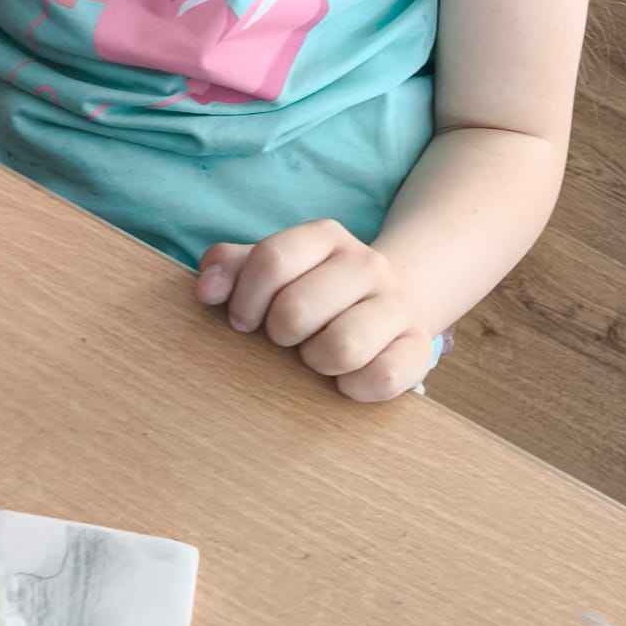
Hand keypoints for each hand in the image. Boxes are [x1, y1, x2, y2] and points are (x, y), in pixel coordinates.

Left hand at [196, 220, 435, 402]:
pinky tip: (347, 379)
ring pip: (341, 347)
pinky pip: (382, 378)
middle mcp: (367, 264)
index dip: (245, 300)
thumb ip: (231, 268)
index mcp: (326, 238)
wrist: (394, 302)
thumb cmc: (315, 291)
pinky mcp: (419, 348)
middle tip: (287, 339)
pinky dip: (355, 387)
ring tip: (317, 356)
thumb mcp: (273, 269)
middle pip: (296, 310)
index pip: (271, 261)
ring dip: (316, 362)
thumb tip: (206, 289)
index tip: (244, 319)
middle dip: (279, 334)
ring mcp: (397, 305)